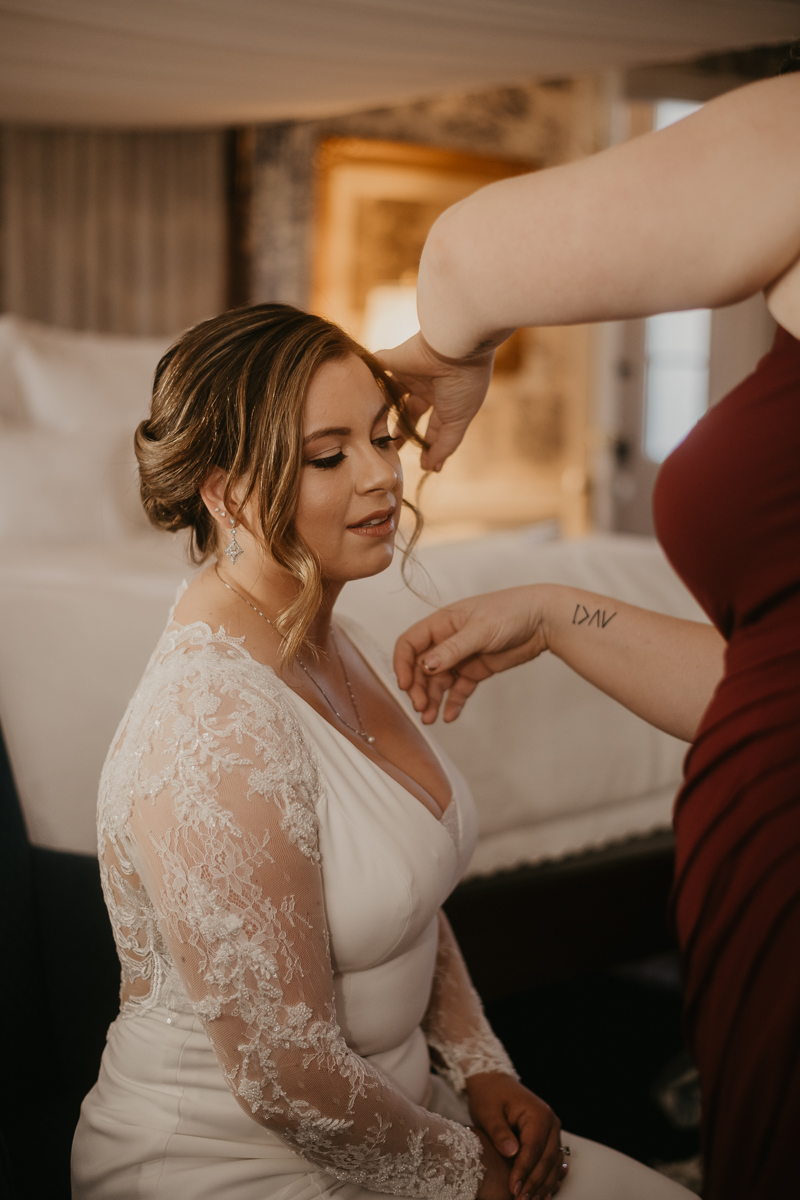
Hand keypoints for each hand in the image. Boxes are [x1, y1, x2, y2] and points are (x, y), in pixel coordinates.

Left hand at [376, 332, 494, 471]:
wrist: (456, 348)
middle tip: (388, 450)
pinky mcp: (392, 360)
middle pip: (409, 414)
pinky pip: (374, 371)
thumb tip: (432, 469)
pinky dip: (365, 382)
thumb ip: (444, 446)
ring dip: (381, 415)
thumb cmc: (463, 385)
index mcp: (446, 399)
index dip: (427, 446)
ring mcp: (408, 373)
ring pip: (391, 398)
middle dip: (400, 433)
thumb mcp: (457, 420)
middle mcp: (427, 387)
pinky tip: (354, 401)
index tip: (421, 465)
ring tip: (369, 435)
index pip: (433, 427)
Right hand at [393, 587, 550, 723]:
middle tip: (422, 707)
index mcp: (442, 623)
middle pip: (421, 667)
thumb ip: (452, 649)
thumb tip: (425, 666)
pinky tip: (450, 716)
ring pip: (438, 682)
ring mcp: (461, 656)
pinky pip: (458, 689)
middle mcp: (447, 640)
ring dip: (432, 699)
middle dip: (418, 688)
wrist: (544, 619)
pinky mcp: (476, 670)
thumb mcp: (480, 629)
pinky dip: (453, 702)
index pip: (410, 643)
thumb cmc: (511, 611)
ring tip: (431, 718)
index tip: (406, 685)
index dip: (403, 664)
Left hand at [468, 1074, 566, 1199]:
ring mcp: (553, 1131)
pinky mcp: (549, 1138)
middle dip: (534, 1182)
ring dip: (542, 1184)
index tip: (513, 1188)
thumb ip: (499, 1132)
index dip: (523, 1171)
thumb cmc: (489, 1095)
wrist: (494, 1082)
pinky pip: (552, 1161)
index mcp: (538, 1114)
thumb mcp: (488, 1112)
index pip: (533, 1149)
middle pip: (546, 1159)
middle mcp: (551, 1122)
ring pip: (553, 1164)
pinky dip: (547, 1178)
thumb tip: (512, 1153)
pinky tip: (540, 1193)